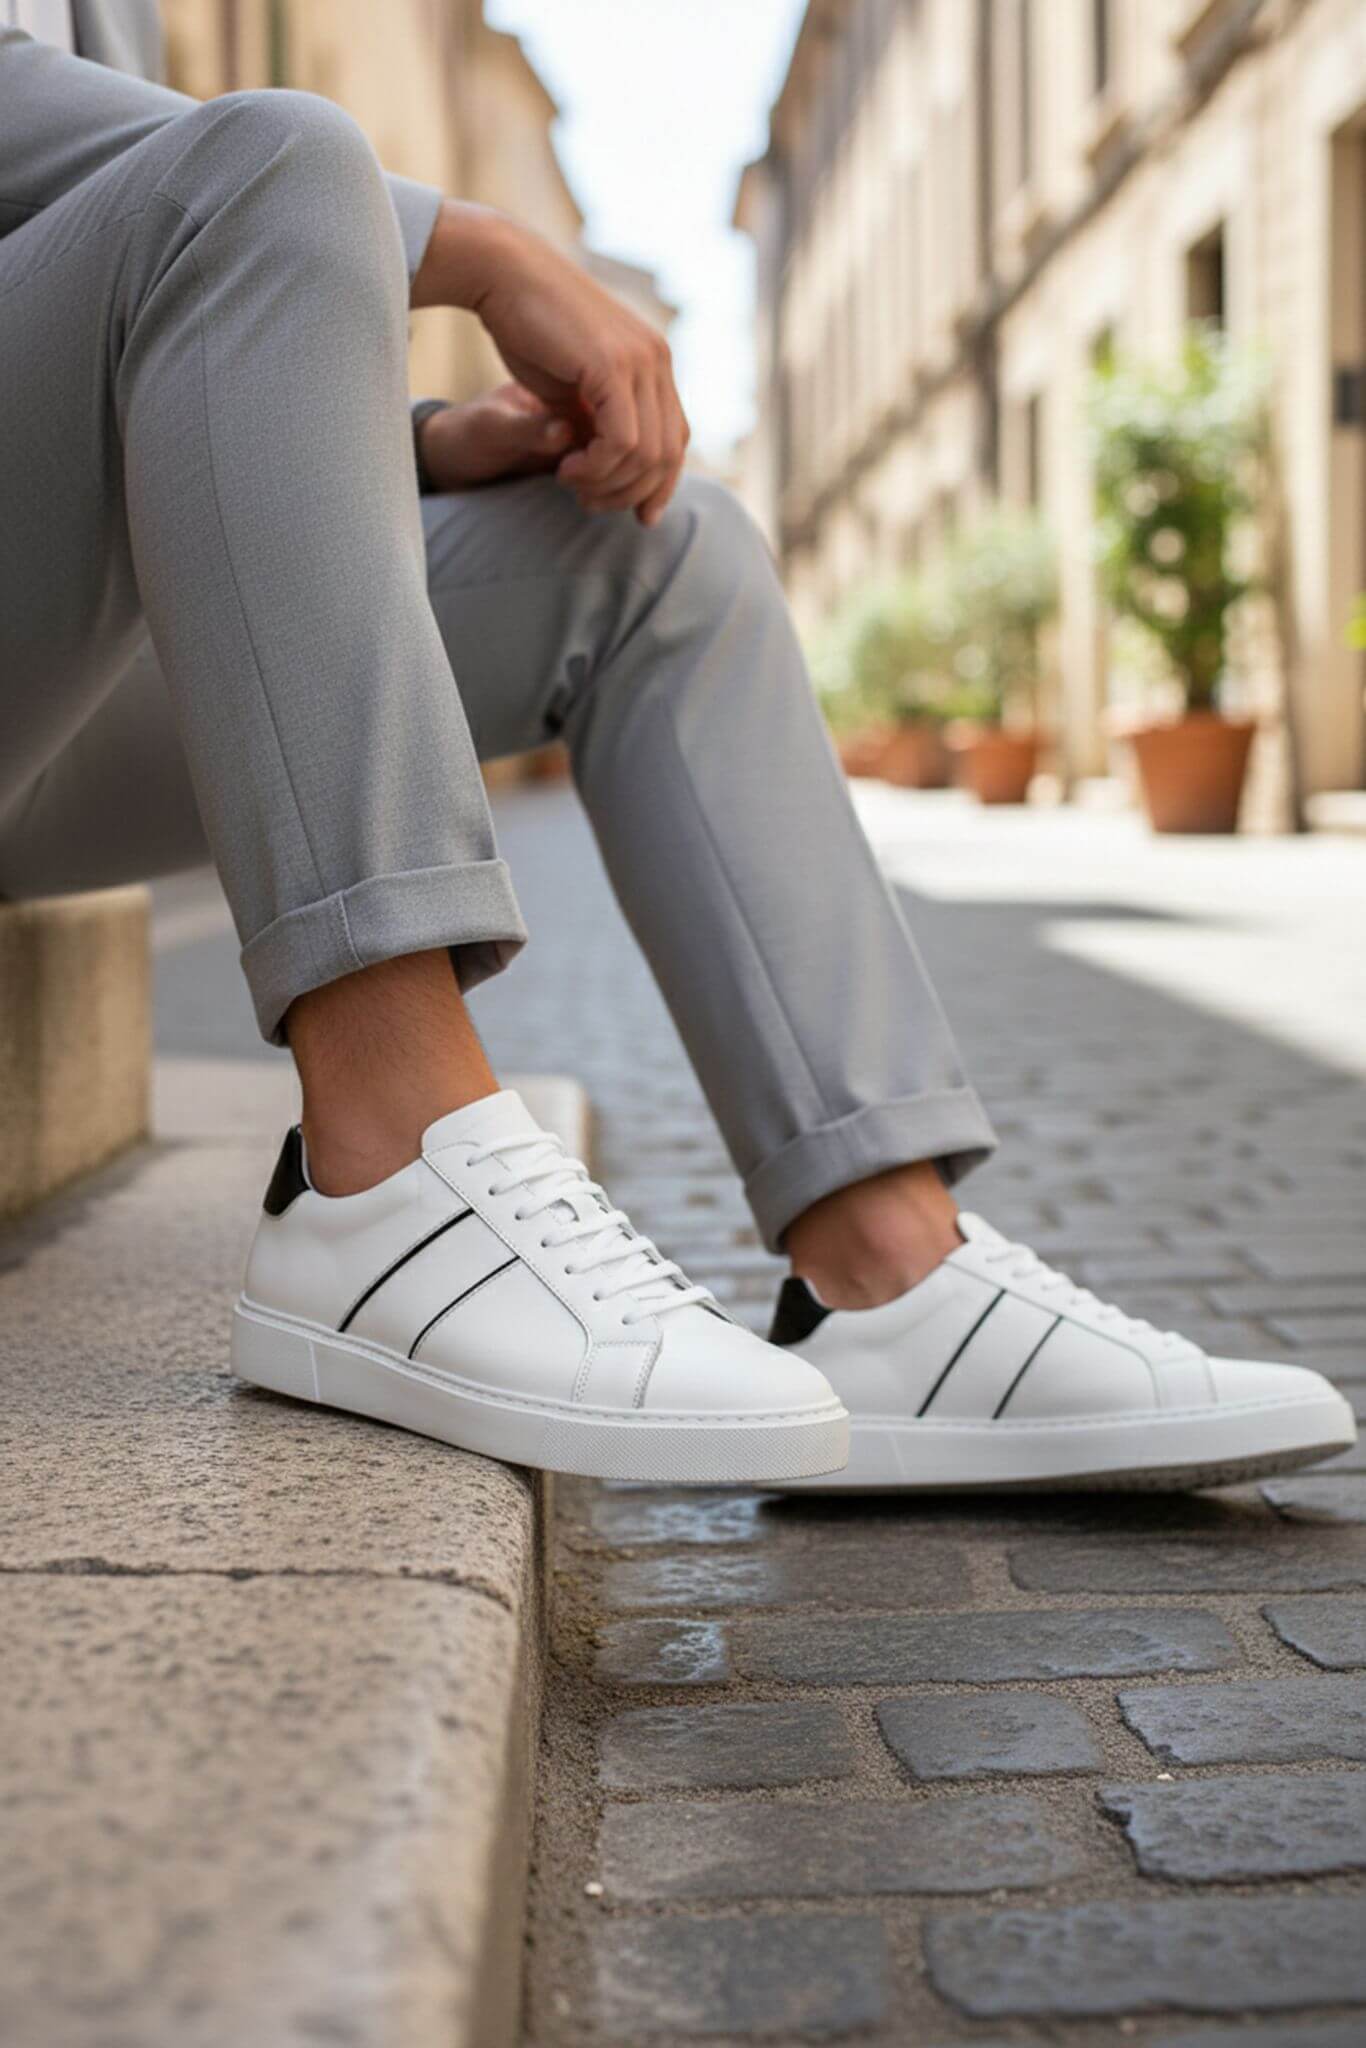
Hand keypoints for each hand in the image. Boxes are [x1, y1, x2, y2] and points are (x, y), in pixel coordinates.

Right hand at [412, 203, 688, 525]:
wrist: (503, 275)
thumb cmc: (527, 328)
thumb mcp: (571, 386)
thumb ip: (595, 421)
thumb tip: (609, 464)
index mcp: (653, 363)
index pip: (676, 440)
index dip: (660, 486)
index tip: (636, 517)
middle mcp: (657, 360)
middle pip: (668, 454)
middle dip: (630, 494)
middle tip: (587, 502)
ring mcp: (641, 360)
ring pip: (648, 454)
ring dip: (609, 484)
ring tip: (571, 483)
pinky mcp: (613, 365)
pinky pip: (623, 440)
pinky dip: (598, 467)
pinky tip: (567, 467)